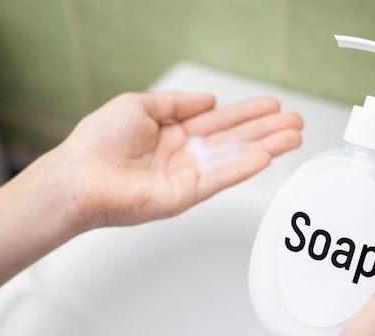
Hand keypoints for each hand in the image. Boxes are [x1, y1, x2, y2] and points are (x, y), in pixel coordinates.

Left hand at [0, 91, 300, 314]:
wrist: (79, 176)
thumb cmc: (98, 142)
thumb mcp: (140, 105)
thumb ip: (177, 103)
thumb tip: (209, 99)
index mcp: (175, 134)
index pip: (220, 122)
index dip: (248, 113)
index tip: (273, 105)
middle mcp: (186, 156)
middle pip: (235, 140)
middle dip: (267, 130)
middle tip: (296, 123)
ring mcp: (188, 177)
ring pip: (234, 158)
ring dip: (265, 147)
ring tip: (294, 137)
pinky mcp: (185, 196)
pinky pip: (219, 179)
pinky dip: (242, 168)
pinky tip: (266, 156)